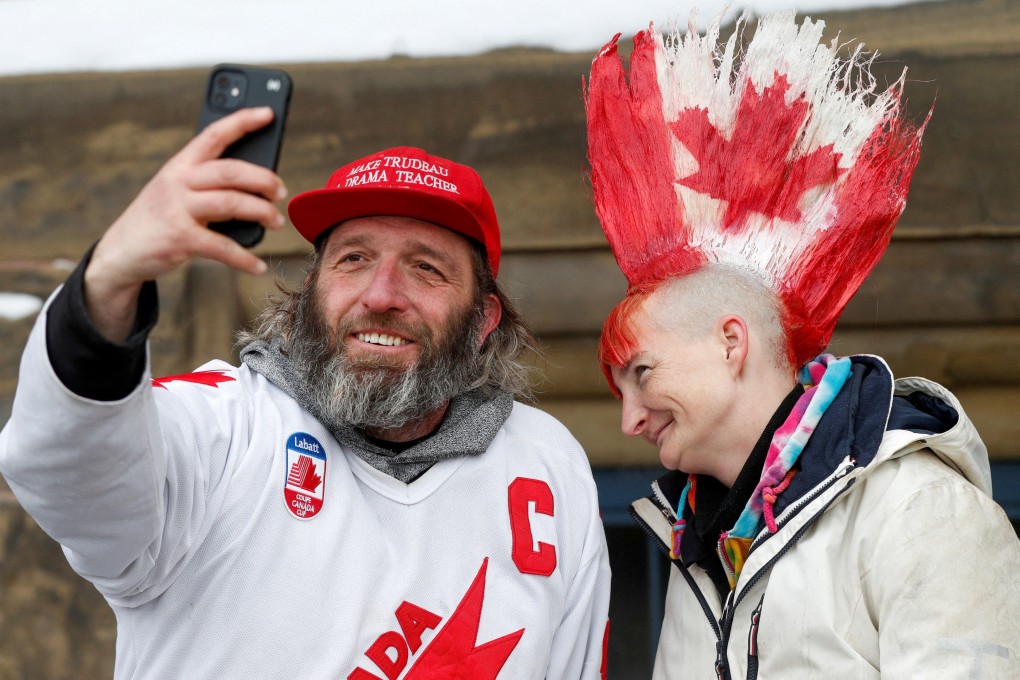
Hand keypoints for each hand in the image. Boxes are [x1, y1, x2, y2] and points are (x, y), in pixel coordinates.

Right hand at [83, 106, 288, 341]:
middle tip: (281, 191)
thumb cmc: (160, 218)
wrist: (121, 251)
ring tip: (277, 221)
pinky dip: (245, 259)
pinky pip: (223, 247)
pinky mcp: (180, 239)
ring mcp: (178, 210)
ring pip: (232, 203)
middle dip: (263, 179)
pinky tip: (258, 266)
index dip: (242, 121)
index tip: (267, 113)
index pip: (214, 135)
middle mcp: (178, 182)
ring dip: (262, 213)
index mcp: (181, 165)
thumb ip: (206, 182)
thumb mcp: (176, 190)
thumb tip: (256, 182)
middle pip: (230, 171)